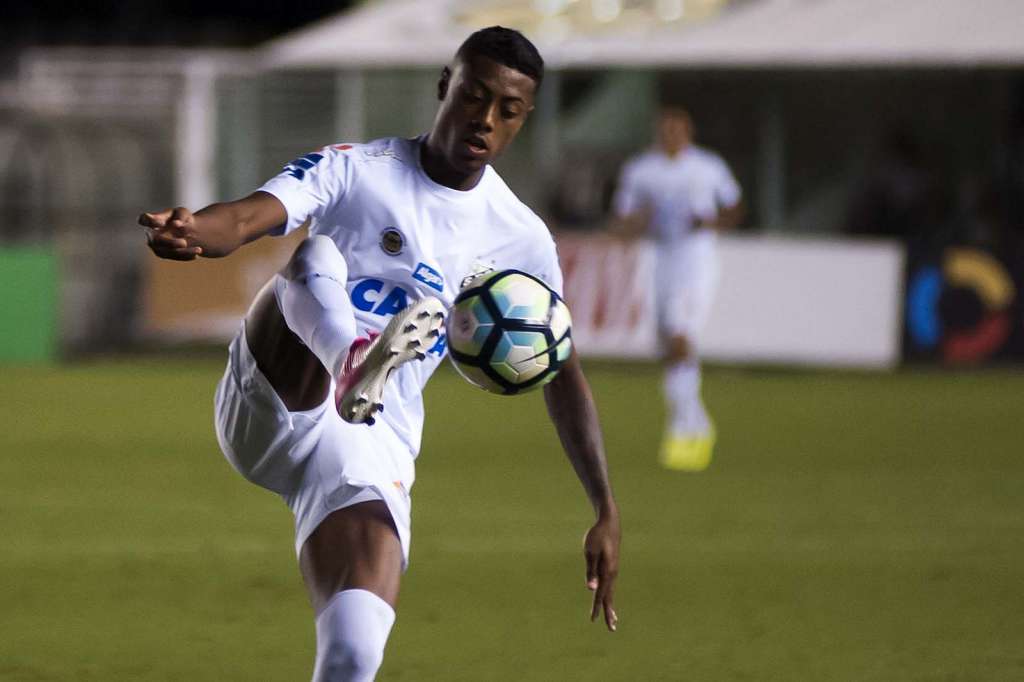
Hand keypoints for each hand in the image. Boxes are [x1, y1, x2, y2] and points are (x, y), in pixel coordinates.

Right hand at [139, 207, 202, 259]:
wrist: (188, 230)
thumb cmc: (182, 218)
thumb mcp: (183, 213)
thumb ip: (180, 217)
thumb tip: (176, 224)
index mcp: (152, 220)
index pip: (143, 219)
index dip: (148, 221)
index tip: (159, 222)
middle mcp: (150, 233)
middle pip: (155, 241)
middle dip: (170, 243)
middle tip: (184, 242)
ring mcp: (156, 245)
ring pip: (166, 252)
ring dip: (183, 252)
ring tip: (199, 249)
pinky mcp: (164, 254)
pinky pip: (174, 257)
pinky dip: (186, 256)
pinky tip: (196, 253)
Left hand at [584, 511, 619, 630]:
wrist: (610, 523)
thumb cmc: (597, 536)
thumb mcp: (590, 552)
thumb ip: (590, 571)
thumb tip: (591, 589)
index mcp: (606, 571)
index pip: (600, 594)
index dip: (596, 607)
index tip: (593, 620)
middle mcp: (612, 573)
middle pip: (609, 596)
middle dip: (609, 612)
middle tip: (612, 628)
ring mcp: (613, 570)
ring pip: (611, 591)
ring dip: (611, 605)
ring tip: (613, 618)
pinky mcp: (612, 566)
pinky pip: (611, 585)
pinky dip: (610, 595)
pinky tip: (608, 598)